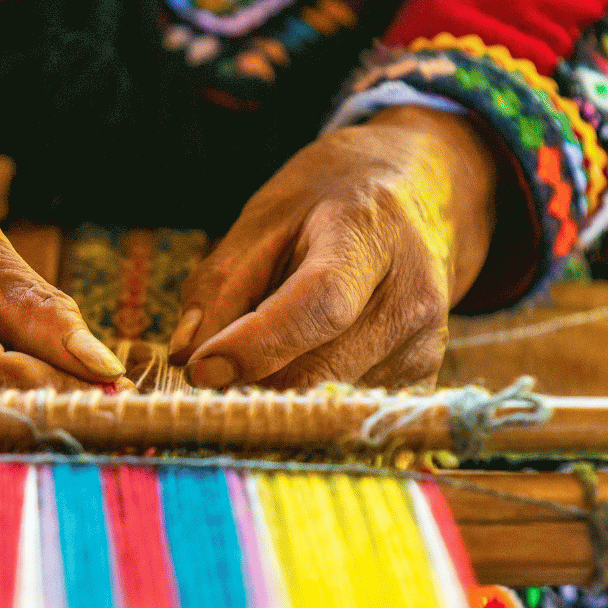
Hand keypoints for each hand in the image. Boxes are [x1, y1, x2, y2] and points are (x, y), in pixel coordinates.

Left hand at [168, 104, 497, 389]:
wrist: (415, 197)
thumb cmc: (326, 206)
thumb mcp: (263, 219)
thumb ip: (220, 285)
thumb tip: (186, 356)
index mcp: (368, 237)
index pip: (319, 305)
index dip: (256, 345)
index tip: (199, 371)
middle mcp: (410, 298)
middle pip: (318, 370)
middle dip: (250, 383)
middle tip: (205, 374)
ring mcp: (422, 346)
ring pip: (325, 401)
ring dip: (275, 391)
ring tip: (262, 349)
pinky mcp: (419, 380)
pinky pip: (342, 410)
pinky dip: (304, 399)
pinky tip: (297, 362)